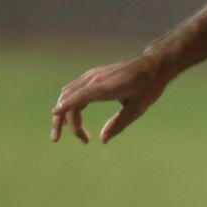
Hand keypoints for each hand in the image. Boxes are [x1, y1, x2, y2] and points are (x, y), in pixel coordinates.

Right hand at [51, 55, 171, 143]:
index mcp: (106, 87)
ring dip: (63, 113)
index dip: (66, 106)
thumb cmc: (148, 87)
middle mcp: (94, 79)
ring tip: (70, 132)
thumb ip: (119, 124)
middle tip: (57, 139)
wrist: (152, 66)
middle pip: (68, 97)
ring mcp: (92, 76)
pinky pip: (74, 90)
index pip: (80, 96)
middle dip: (60, 119)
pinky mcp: (93, 76)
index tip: (54, 115)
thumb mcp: (137, 109)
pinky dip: (69, 104)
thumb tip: (103, 140)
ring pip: (68, 94)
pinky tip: (73, 118)